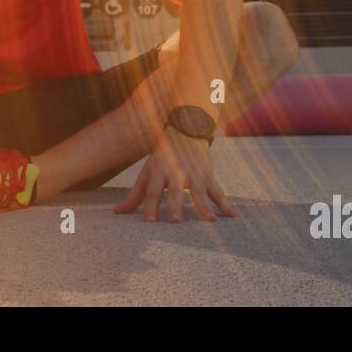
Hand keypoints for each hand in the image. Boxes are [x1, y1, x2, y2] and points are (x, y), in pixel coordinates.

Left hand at [114, 128, 236, 222]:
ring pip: (200, 191)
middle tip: (175, 222)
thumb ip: (135, 194)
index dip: (149, 206)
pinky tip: (234, 217)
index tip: (149, 222)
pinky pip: (218, 191)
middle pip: (175, 191)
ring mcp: (194, 173)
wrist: (185, 128)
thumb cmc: (162, 156)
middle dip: (175, 206)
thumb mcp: (147, 171)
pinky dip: (226, 204)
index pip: (151, 191)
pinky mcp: (208, 174)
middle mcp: (176, 172)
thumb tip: (116, 213)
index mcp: (158, 171)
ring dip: (206, 206)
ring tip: (211, 221)